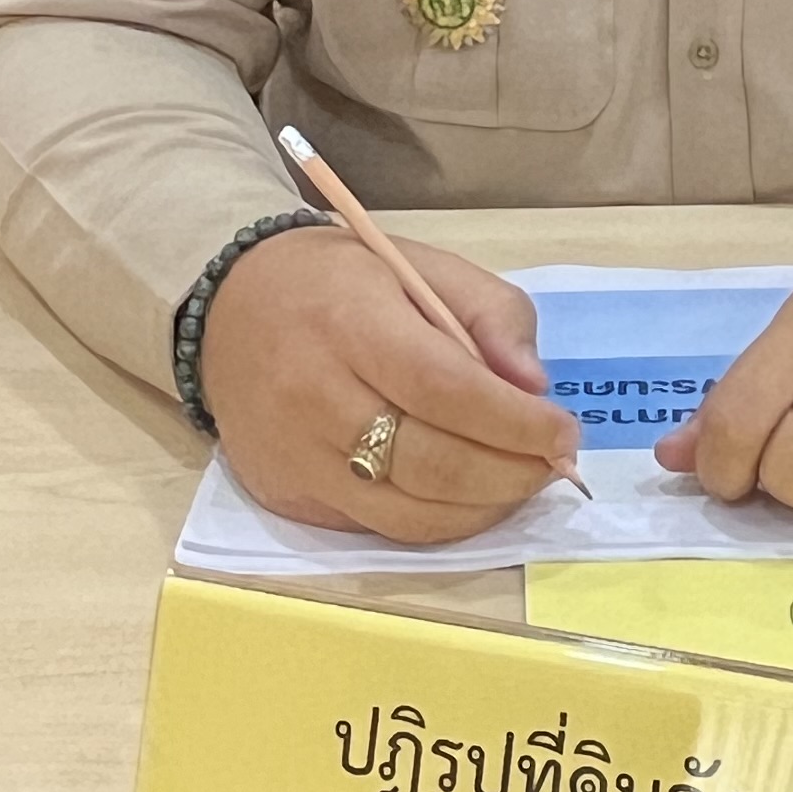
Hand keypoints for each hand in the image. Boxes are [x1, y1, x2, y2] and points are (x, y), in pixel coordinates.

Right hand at [201, 225, 580, 545]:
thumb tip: (534, 386)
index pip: (444, 389)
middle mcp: (314, 397)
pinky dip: (435, 522)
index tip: (563, 431)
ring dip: (482, 510)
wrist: (229, 309)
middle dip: (511, 474)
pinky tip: (465, 496)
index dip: (514, 422)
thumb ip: (491, 312)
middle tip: (553, 465)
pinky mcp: (287, 495)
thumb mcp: (420, 264)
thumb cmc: (337, 282)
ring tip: (519, 483)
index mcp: (349, 323)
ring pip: (407, 514)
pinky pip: (376, 527)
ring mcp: (295, 457)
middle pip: (430, 463)